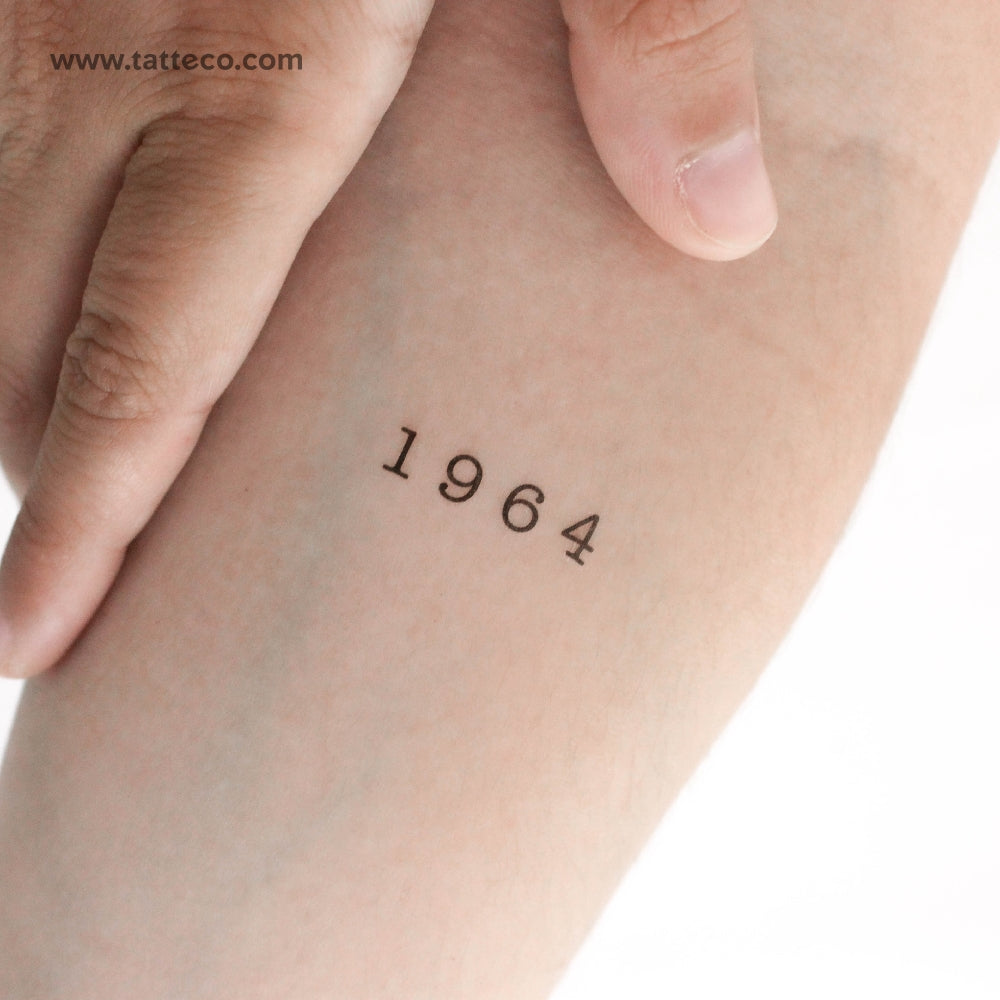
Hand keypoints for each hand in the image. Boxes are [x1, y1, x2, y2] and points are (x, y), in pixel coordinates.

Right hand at [0, 0, 775, 676]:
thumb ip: (656, 34)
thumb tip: (723, 222)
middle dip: (44, 482)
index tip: (36, 640)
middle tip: (58, 603)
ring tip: (41, 498)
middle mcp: (125, 50)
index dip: (83, 523)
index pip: (150, 361)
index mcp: (265, 72)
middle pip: (47, 337)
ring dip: (3, 389)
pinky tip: (10, 309)